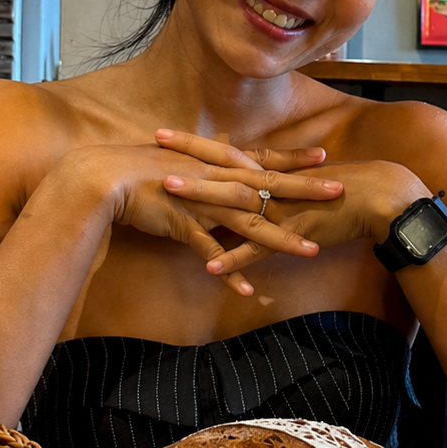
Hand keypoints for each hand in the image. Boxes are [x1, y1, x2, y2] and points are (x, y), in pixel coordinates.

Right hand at [72, 135, 344, 296]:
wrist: (106, 177)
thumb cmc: (140, 168)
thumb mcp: (180, 163)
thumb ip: (204, 170)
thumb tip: (219, 170)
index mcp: (216, 165)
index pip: (262, 160)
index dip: (293, 160)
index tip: (324, 158)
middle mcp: (216, 181)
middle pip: (268, 187)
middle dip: (306, 191)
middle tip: (340, 192)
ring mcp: (203, 204)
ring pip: (250, 223)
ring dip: (281, 239)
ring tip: (311, 251)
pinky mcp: (184, 226)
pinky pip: (212, 253)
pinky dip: (229, 271)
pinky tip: (247, 289)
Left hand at [157, 134, 425, 278]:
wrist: (379, 199)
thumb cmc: (345, 190)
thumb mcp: (303, 183)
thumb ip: (276, 183)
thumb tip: (255, 181)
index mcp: (269, 172)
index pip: (225, 151)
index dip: (194, 142)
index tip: (163, 132)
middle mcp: (270, 185)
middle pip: (221, 167)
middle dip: (186, 157)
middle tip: (153, 145)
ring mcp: (279, 209)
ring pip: (232, 202)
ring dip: (199, 198)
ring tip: (166, 195)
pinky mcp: (291, 234)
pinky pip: (257, 249)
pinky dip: (234, 260)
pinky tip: (209, 268)